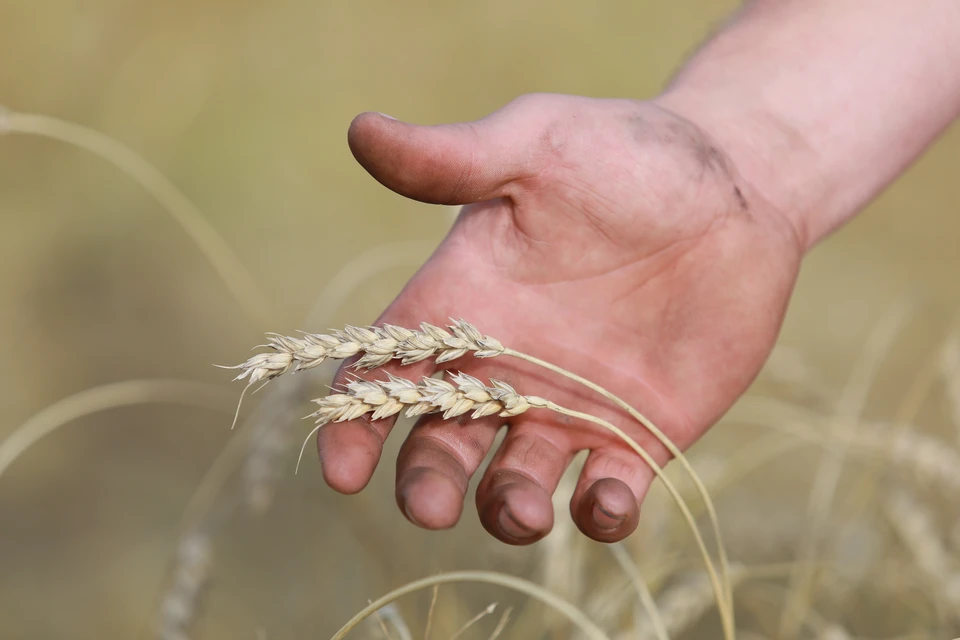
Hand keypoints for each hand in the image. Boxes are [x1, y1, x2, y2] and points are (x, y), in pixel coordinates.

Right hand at [317, 93, 802, 543]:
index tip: (342, 468)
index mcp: (462, 305)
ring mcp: (569, 407)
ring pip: (516, 484)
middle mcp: (505, 368)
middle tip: (432, 506)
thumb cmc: (625, 153)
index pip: (386, 374)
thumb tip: (359, 130)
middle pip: (441, 445)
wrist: (733, 186)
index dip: (356, 424)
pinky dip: (600, 513)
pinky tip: (605, 503)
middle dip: (427, 483)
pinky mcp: (637, 434)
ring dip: (509, 509)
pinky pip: (606, 494)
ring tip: (526, 508)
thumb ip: (453, 158)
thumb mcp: (536, 144)